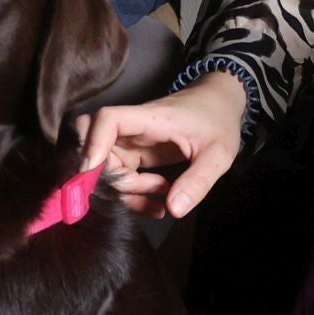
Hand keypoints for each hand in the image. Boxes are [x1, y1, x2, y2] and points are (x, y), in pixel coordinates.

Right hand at [74, 72, 246, 219]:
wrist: (220, 105)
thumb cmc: (218, 121)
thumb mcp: (218, 154)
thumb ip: (198, 181)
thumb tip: (174, 210)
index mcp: (151, 119)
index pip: (109, 119)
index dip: (93, 141)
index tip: (94, 171)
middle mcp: (134, 129)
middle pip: (97, 148)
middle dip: (110, 178)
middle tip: (140, 192)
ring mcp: (133, 142)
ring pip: (106, 168)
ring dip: (126, 191)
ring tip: (162, 198)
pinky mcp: (136, 155)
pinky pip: (122, 176)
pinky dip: (134, 194)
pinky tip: (159, 203)